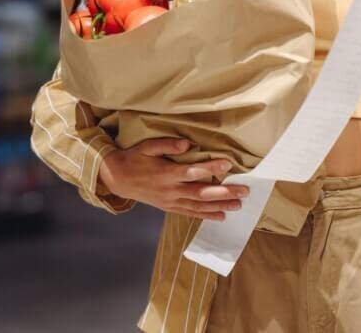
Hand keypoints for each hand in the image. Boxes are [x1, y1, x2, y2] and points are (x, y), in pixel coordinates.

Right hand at [98, 138, 247, 220]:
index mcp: (166, 173)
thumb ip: (167, 145)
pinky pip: (190, 213)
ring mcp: (170, 201)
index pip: (193, 171)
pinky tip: (221, 215)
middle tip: (244, 191)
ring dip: (220, 206)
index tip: (228, 163)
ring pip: (199, 206)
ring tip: (238, 205)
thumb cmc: (134, 159)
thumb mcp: (147, 146)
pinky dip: (206, 215)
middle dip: (224, 193)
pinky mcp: (169, 207)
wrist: (117, 178)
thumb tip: (187, 144)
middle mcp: (170, 190)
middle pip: (201, 193)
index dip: (211, 167)